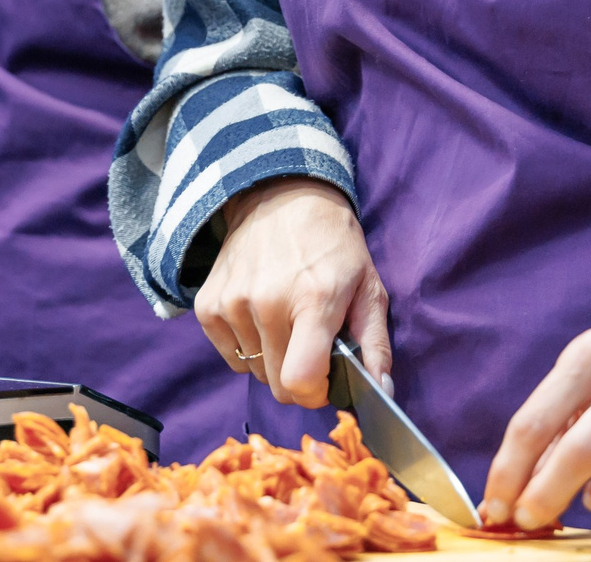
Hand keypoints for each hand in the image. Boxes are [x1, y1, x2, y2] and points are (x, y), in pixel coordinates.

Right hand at [194, 178, 388, 407]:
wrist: (283, 197)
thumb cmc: (334, 246)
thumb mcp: (369, 287)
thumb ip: (376, 344)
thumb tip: (382, 391)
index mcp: (314, 301)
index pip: (301, 381)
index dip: (316, 393)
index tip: (325, 380)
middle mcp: (268, 303)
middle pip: (277, 385)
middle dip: (298, 377)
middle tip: (309, 344)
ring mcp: (233, 303)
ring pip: (254, 371)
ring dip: (272, 357)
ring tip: (286, 318)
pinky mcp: (208, 304)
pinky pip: (230, 355)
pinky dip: (247, 346)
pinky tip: (261, 315)